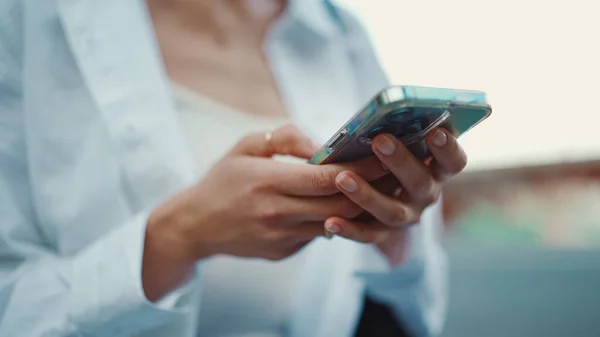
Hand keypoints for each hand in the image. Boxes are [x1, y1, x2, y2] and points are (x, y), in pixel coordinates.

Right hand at [142, 125, 386, 299]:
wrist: (194, 225)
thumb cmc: (221, 180)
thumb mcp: (245, 146)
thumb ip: (285, 138)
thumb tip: (322, 145)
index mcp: (268, 181)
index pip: (328, 177)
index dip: (361, 168)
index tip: (384, 156)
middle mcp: (277, 213)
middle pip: (340, 204)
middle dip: (370, 188)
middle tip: (391, 172)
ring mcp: (282, 237)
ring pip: (335, 223)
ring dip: (357, 206)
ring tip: (374, 187)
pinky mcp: (283, 252)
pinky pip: (318, 234)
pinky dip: (333, 219)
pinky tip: (341, 204)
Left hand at [323, 128, 466, 263]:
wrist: (384, 207)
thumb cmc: (390, 162)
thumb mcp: (401, 148)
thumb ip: (399, 135)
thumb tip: (381, 114)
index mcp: (436, 171)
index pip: (453, 162)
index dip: (448, 149)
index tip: (436, 133)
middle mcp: (425, 195)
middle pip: (419, 182)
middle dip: (400, 161)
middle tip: (380, 141)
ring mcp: (405, 217)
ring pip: (391, 211)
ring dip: (367, 195)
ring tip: (342, 179)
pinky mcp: (382, 236)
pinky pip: (366, 234)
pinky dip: (349, 229)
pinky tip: (330, 221)